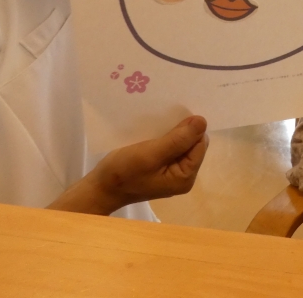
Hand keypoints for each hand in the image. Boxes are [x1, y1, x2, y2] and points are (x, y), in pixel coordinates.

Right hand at [48, 116, 208, 215]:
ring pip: (182, 144)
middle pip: (193, 144)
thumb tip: (203, 121)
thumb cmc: (124, 172)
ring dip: (173, 131)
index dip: (191, 129)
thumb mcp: (151, 154)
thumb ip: (178, 140)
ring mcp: (172, 172)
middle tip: (168, 115)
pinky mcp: (161, 168)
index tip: (177, 116)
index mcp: (185, 177)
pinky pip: (170, 148)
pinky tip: (156, 129)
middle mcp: (183, 176)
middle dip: (183, 130)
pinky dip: (165, 137)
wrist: (99, 187)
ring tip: (161, 120)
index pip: (200, 144)